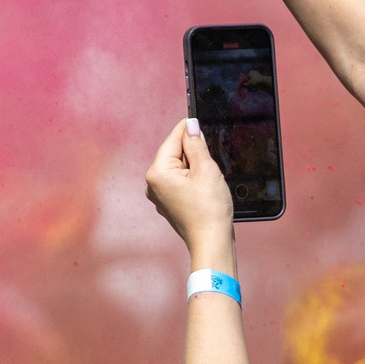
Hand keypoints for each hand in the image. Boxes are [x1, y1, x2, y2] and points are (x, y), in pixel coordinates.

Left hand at [146, 118, 233, 265]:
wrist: (212, 243)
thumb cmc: (209, 210)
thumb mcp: (206, 169)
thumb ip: (196, 144)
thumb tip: (191, 124)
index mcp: (157, 172)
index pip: (173, 138)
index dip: (190, 130)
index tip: (202, 120)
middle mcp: (152, 183)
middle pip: (175, 153)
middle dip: (195, 154)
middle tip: (211, 166)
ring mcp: (159, 195)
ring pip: (179, 168)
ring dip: (196, 168)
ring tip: (208, 183)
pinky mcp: (168, 203)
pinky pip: (180, 182)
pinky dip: (193, 181)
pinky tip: (204, 191)